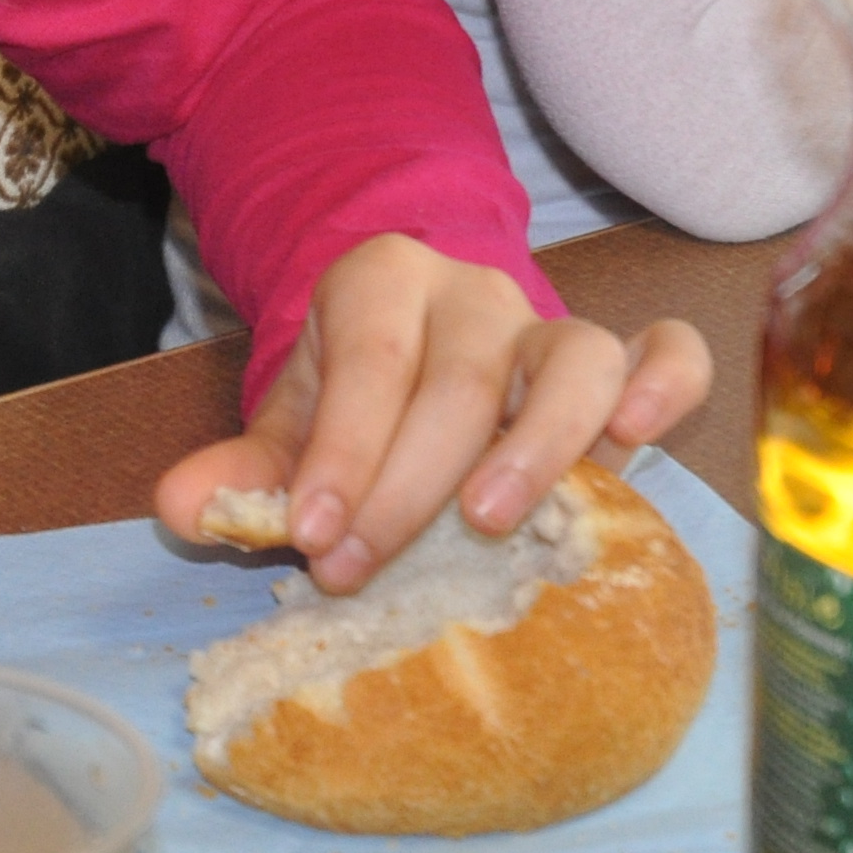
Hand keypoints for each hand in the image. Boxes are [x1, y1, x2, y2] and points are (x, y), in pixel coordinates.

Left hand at [151, 233, 711, 593]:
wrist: (418, 351)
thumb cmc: (357, 403)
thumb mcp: (291, 424)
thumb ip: (243, 470)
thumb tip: (185, 509)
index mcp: (380, 282)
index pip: (367, 367)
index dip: (340, 456)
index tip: (311, 538)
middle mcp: (474, 292)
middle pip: (458, 382)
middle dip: (406, 487)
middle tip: (359, 569)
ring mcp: (554, 323)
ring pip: (574, 361)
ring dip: (535, 444)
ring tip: (489, 522)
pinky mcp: (623, 359)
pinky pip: (667, 352)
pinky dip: (666, 385)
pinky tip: (640, 439)